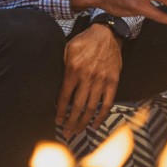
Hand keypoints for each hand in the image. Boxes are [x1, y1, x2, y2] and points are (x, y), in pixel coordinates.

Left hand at [56, 24, 122, 138]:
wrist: (107, 34)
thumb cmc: (85, 41)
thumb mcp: (67, 49)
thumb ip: (61, 66)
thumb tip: (53, 82)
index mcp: (73, 70)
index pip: (64, 97)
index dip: (60, 112)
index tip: (57, 121)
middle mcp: (87, 77)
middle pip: (77, 106)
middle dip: (71, 122)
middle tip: (66, 132)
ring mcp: (102, 80)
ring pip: (92, 107)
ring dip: (84, 122)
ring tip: (78, 131)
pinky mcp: (113, 81)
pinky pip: (107, 103)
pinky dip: (101, 116)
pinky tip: (95, 124)